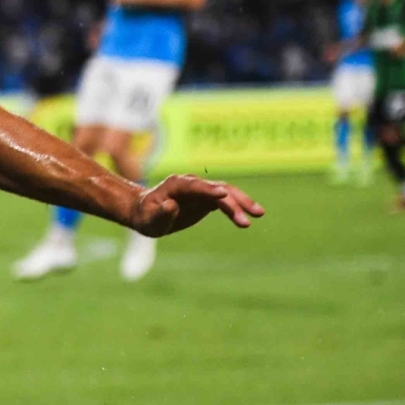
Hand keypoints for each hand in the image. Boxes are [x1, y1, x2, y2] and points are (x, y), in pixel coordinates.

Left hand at [127, 174, 263, 236]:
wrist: (147, 212)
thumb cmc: (146, 216)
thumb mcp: (150, 220)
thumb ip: (161, 213)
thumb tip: (172, 205)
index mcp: (176, 185)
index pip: (195, 186)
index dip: (209, 190)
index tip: (224, 195)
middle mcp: (192, 184)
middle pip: (217, 188)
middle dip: (235, 200)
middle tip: (252, 213)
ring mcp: (201, 191)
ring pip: (226, 194)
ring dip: (242, 203)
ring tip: (259, 214)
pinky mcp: (206, 199)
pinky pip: (225, 202)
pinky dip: (237, 209)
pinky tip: (248, 218)